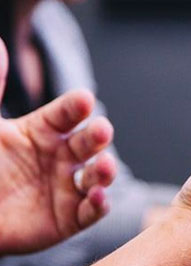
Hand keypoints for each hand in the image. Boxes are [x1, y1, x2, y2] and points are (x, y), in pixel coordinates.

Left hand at [0, 38, 115, 253]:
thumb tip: (1, 46)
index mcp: (42, 131)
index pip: (66, 114)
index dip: (76, 107)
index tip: (84, 100)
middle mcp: (60, 157)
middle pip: (88, 143)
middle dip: (98, 136)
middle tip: (102, 130)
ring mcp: (66, 188)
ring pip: (96, 176)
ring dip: (106, 171)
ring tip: (105, 166)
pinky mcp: (68, 219)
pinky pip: (89, 212)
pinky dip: (98, 206)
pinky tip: (97, 197)